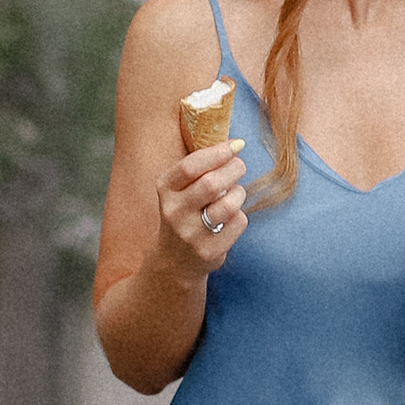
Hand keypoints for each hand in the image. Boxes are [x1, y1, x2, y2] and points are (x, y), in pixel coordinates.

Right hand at [155, 136, 247, 280]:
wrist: (174, 259)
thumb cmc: (185, 212)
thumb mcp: (180, 188)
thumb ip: (200, 168)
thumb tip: (235, 144)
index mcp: (165, 189)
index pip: (190, 166)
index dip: (217, 152)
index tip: (236, 144)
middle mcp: (174, 212)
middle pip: (212, 183)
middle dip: (234, 169)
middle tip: (240, 166)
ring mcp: (190, 234)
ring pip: (229, 204)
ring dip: (239, 192)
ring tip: (235, 193)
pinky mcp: (208, 251)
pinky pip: (238, 222)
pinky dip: (240, 215)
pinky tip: (230, 218)